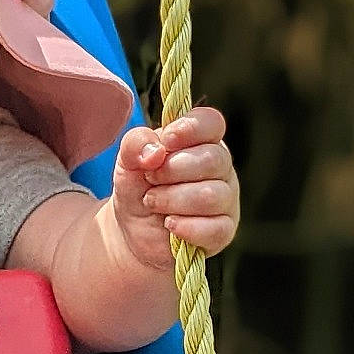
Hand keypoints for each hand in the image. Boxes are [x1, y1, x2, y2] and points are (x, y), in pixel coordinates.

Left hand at [112, 109, 240, 272]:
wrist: (133, 231)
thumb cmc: (138, 188)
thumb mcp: (127, 162)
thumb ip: (135, 144)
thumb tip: (155, 151)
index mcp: (201, 141)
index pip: (211, 122)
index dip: (190, 128)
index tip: (166, 141)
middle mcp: (220, 167)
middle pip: (212, 159)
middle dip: (172, 170)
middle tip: (150, 179)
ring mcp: (226, 200)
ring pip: (210, 196)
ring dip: (172, 199)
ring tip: (152, 202)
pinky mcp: (224, 231)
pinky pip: (214, 228)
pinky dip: (185, 227)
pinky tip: (169, 224)